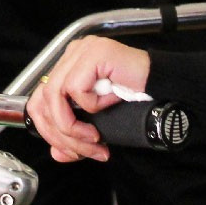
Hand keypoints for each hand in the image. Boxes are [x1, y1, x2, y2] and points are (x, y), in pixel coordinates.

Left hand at [24, 36, 151, 163]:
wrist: (166, 90)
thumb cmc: (136, 100)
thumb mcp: (98, 123)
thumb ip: (75, 135)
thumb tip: (57, 153)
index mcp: (69, 67)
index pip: (39, 100)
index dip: (49, 130)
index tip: (69, 151)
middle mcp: (72, 55)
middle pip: (42, 99)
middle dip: (61, 134)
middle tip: (86, 150)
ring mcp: (82, 51)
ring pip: (55, 95)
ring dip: (73, 126)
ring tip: (95, 138)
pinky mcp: (94, 53)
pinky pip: (76, 87)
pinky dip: (92, 104)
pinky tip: (110, 104)